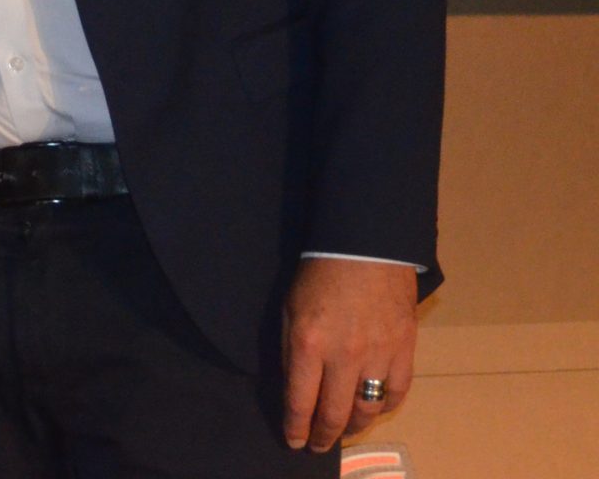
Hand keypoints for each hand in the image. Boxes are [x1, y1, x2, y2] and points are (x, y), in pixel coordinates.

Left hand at [282, 257, 417, 451]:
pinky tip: (373, 409)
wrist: (365, 248)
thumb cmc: (318, 275)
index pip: (300, 401)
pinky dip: (384, 406)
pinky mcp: (404, 350)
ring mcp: (378, 356)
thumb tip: (293, 385)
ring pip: (367, 409)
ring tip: (343, 430)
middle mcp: (343, 357)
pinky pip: (396, 392)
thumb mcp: (289, 309)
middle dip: (324, 436)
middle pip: (334, 413)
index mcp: (308, 344)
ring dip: (354, 426)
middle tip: (318, 446)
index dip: (295, 427)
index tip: (293, 441)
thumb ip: (290, 349)